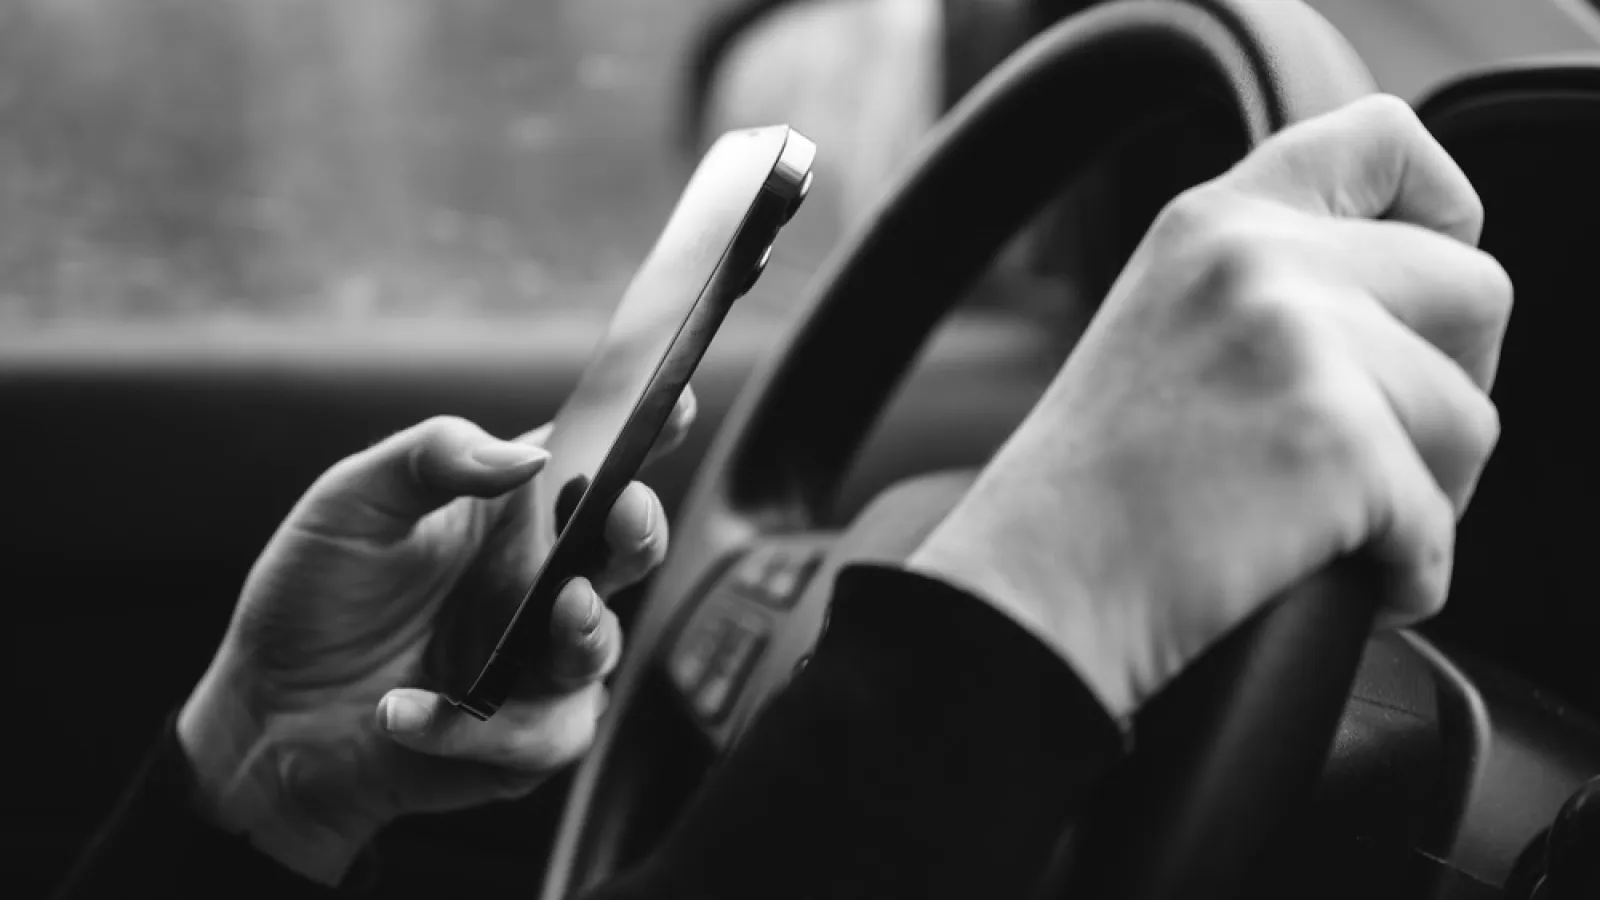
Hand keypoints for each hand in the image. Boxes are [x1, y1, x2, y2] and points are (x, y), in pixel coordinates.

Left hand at [177, 393, 694, 884]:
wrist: (265, 720)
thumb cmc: (313, 599)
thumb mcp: (351, 503)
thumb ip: (432, 456)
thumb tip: (528, 458)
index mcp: (512, 515)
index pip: (595, 460)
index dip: (647, 428)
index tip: (672, 401)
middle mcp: (538, 583)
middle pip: (628, 550)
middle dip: (640, 529)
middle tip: (620, 513)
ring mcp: (538, 663)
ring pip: (600, 647)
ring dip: (582, 632)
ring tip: (551, 612)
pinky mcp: (522, 738)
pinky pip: (541, 734)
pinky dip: (472, 728)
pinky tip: (403, 712)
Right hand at [910, 95, 1510, 718]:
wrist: (1028, 592)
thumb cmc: (1087, 494)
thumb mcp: (1163, 328)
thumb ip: (1273, 287)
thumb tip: (1406, 319)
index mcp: (1213, 222)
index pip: (1383, 139)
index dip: (1439, 217)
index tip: (1419, 298)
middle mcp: (1258, 257)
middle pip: (1472, 291)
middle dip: (1448, 387)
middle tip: (1377, 451)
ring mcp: (1298, 341)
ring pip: (1470, 418)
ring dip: (1425, 494)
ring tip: (1332, 528)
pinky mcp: (1332, 441)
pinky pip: (1440, 528)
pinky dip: (1404, 577)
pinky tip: (1333, 581)